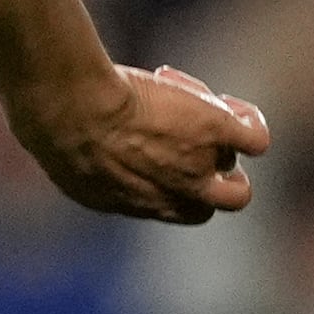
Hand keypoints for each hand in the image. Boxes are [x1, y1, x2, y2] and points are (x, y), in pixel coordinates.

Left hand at [20, 62, 268, 225]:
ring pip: (237, 186)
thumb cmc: (57, 124)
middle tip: (190, 136)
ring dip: (229, 153)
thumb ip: (89, 161)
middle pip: (212, 206)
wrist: (72, 110)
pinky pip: (256, 140)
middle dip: (210, 175)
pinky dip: (250, 123)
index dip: (171, 177)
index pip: (171, 206)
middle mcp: (172, 196)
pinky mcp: (216, 133)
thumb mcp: (68, 155)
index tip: (152, 142)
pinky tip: (230, 106)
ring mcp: (197, 168)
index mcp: (135, 202)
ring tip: (205, 113)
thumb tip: (83, 142)